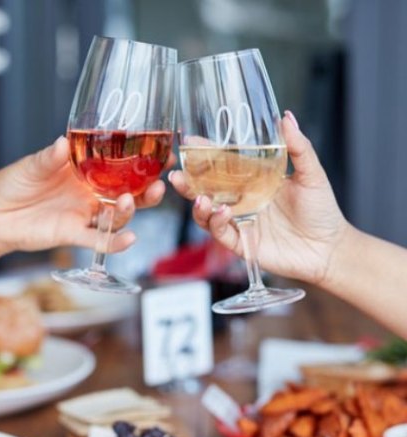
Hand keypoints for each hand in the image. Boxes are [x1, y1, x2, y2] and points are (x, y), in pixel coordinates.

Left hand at [0, 136, 165, 257]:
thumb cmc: (13, 183)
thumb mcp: (31, 166)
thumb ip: (49, 158)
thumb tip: (63, 143)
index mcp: (85, 170)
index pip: (120, 166)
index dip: (141, 162)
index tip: (163, 156)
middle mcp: (90, 193)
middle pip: (127, 193)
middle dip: (147, 190)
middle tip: (158, 184)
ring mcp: (84, 214)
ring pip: (116, 216)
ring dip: (129, 211)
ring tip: (129, 202)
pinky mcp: (73, 234)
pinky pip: (99, 240)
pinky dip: (115, 242)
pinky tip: (130, 239)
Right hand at [169, 112, 349, 285]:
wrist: (329, 248)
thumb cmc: (321, 211)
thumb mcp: (311, 173)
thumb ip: (298, 147)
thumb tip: (286, 118)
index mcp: (253, 181)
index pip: (222, 166)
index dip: (205, 155)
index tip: (191, 142)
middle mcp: (242, 201)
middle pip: (206, 190)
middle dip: (188, 183)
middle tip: (177, 174)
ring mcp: (240, 222)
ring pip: (206, 213)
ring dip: (198, 205)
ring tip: (201, 198)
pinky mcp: (242, 243)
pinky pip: (221, 233)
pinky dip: (216, 223)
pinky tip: (222, 213)